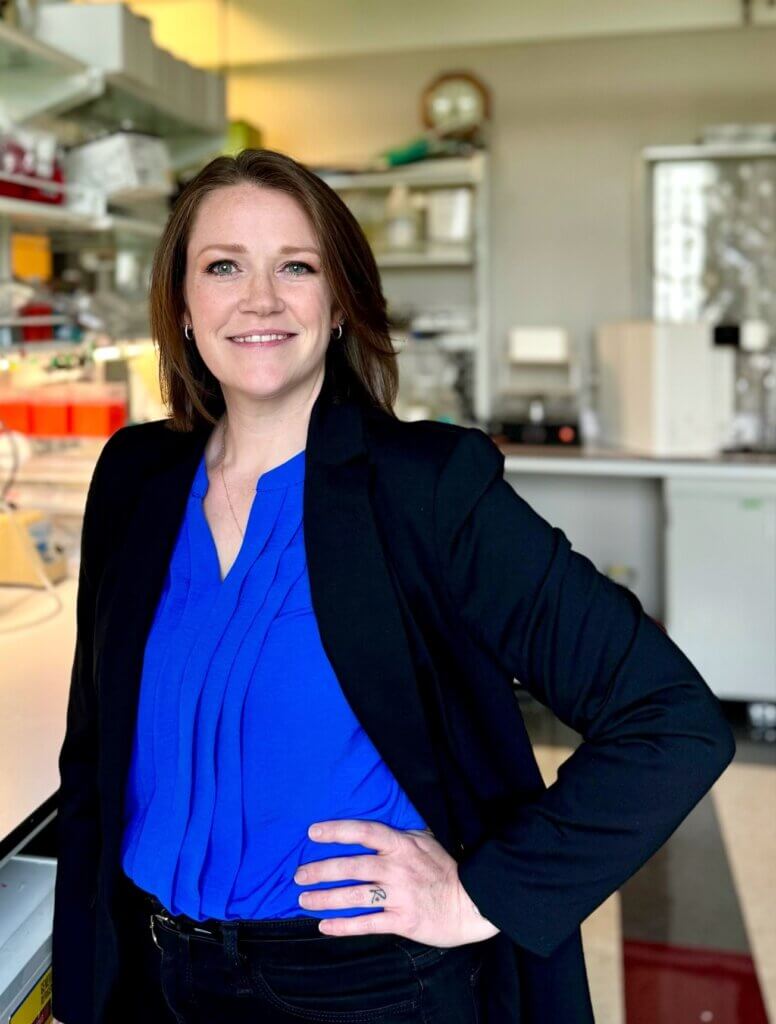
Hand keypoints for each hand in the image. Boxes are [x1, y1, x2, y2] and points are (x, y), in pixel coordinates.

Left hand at [294, 819, 499, 946]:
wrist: (471, 903)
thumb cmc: (446, 869)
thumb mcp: (425, 840)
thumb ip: (400, 835)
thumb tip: (375, 827)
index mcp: (401, 845)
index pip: (364, 832)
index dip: (337, 831)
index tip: (313, 832)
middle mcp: (396, 868)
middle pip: (351, 866)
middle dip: (321, 870)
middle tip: (298, 874)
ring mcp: (398, 895)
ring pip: (354, 896)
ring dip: (325, 898)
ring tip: (303, 899)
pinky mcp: (402, 921)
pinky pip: (367, 923)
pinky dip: (343, 926)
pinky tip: (324, 926)